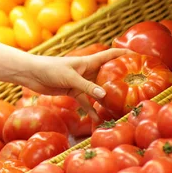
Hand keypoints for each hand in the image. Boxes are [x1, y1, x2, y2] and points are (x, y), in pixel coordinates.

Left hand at [0, 41, 129, 118]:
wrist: (31, 74)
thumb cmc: (49, 69)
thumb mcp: (70, 78)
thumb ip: (87, 87)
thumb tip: (105, 95)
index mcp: (88, 62)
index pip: (110, 55)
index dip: (124, 54)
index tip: (140, 57)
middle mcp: (86, 71)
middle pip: (106, 74)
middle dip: (119, 80)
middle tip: (135, 88)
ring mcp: (79, 81)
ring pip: (97, 90)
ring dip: (105, 98)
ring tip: (119, 108)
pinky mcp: (71, 91)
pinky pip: (85, 100)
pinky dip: (90, 108)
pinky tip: (97, 118)